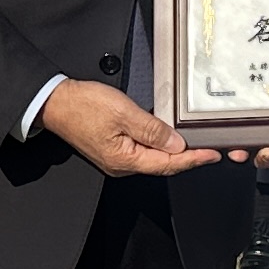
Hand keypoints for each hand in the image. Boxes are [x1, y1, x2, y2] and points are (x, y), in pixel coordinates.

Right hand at [38, 78, 216, 176]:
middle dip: (188, 158)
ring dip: (174, 152)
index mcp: (125, 159)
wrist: (55, 103)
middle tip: (210, 148)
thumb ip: (152, 129)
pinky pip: (142, 150)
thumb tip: (177, 144)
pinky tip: (167, 137)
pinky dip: (158, 145)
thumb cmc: (83, 106)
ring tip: (194, 142)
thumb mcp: (123, 113)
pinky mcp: (112, 149)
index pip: (168, 163)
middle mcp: (122, 165)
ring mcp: (116, 158)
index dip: (194, 159)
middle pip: (163, 165)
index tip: (213, 154)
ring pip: (153, 158)